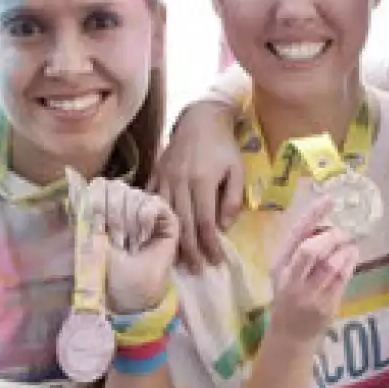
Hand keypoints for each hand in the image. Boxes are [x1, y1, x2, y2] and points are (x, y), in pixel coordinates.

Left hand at [91, 178, 179, 315]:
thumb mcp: (85, 236)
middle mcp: (128, 212)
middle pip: (119, 188)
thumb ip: (80, 206)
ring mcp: (148, 218)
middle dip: (114, 213)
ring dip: (129, 217)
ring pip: (137, 195)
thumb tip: (70, 174)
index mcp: (107, 214)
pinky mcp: (168, 225)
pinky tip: (143, 229)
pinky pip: (158, 203)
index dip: (98, 203)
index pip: (102, 187)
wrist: (128, 294)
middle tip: (115, 239)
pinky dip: (148, 213)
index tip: (97, 227)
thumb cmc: (105, 273)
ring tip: (130, 240)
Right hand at [154, 101, 245, 269]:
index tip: (215, 261)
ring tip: (178, 260)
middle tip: (197, 269)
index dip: (209, 245)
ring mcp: (164, 177)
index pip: (204, 222)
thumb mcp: (237, 171)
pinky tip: (157, 234)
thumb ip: (232, 199)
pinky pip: (151, 200)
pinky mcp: (155, 173)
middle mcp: (180, 181)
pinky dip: (154, 219)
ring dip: (172, 240)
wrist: (200, 118)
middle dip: (190, 251)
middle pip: (182, 224)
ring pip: (165, 216)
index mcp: (202, 181)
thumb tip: (223, 227)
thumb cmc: (223, 146)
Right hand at [267, 204, 359, 347]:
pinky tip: (351, 256)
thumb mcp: (284, 272)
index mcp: (279, 266)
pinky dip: (350, 263)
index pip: (295, 235)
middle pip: (312, 250)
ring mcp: (309, 296)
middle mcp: (291, 280)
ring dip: (346, 249)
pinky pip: (343, 279)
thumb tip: (326, 223)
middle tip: (343, 231)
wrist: (290, 335)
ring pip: (332, 265)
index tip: (330, 199)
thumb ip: (299, 251)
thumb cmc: (288, 296)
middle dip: (332, 236)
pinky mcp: (326, 306)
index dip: (313, 214)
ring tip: (349, 244)